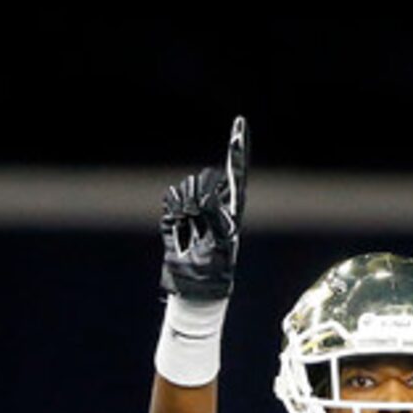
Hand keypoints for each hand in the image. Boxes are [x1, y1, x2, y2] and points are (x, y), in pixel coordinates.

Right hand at [161, 116, 248, 301]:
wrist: (196, 289)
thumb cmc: (215, 270)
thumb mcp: (220, 243)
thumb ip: (214, 216)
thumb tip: (204, 195)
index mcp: (233, 208)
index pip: (236, 172)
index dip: (237, 148)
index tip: (240, 122)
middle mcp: (215, 204)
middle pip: (205, 179)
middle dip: (199, 195)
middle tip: (200, 219)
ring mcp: (195, 209)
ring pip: (186, 188)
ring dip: (185, 206)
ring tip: (191, 227)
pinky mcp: (176, 217)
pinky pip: (171, 199)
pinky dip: (173, 208)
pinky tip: (179, 221)